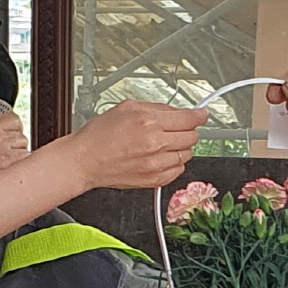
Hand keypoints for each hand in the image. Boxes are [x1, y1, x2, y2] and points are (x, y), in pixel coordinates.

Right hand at [0, 113, 27, 181]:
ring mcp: (4, 154)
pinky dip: (18, 175)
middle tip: (3, 161)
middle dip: (16, 150)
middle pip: (23, 139)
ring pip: (26, 155)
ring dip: (19, 163)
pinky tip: (5, 180)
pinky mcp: (5, 171)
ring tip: (2, 172)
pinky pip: (24, 169)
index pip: (15, 121)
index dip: (13, 133)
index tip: (9, 140)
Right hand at [57, 101, 208, 189]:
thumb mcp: (127, 108)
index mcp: (149, 122)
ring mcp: (156, 164)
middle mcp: (155, 144)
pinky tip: (160, 157)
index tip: (202, 115)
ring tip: (162, 144)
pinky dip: (174, 163)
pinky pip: (179, 170)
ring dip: (180, 147)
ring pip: (188, 154)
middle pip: (193, 137)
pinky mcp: (155, 180)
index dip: (200, 115)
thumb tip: (178, 111)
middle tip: (177, 128)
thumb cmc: (100, 135)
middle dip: (188, 130)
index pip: (189, 119)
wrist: (85, 161)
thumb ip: (157, 108)